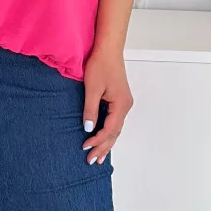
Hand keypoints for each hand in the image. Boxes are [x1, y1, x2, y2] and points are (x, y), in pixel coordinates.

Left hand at [81, 43, 132, 164]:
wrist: (108, 49)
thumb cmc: (100, 64)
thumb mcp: (92, 88)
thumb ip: (90, 110)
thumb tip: (89, 129)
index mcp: (121, 104)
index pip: (110, 129)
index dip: (97, 140)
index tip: (85, 147)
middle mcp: (125, 106)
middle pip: (115, 132)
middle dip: (104, 147)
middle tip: (92, 162)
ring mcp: (124, 103)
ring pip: (116, 128)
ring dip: (107, 142)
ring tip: (99, 157)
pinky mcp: (119, 100)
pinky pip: (115, 121)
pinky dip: (108, 132)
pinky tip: (103, 139)